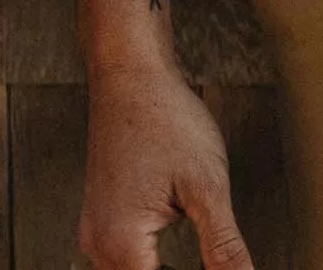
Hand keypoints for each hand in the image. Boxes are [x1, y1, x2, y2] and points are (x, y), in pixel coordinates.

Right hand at [79, 63, 254, 269]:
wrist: (130, 71)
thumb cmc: (163, 115)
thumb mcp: (207, 185)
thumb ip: (224, 246)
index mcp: (121, 244)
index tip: (226, 269)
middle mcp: (99, 245)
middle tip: (223, 266)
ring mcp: (95, 231)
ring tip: (208, 262)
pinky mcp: (101, 217)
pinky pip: (125, 261)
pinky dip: (152, 265)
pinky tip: (182, 259)